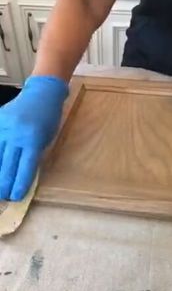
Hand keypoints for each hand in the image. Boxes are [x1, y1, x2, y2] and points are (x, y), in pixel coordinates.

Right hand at [0, 76, 67, 200]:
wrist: (41, 93)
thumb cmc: (49, 118)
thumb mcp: (47, 139)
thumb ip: (34, 155)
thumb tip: (22, 173)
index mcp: (34, 140)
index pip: (25, 168)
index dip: (20, 184)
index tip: (15, 197)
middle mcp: (17, 135)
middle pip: (8, 165)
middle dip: (5, 183)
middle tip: (2, 197)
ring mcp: (4, 127)